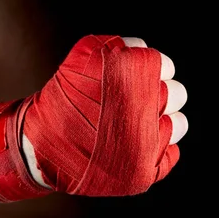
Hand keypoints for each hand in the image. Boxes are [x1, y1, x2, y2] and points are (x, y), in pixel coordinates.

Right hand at [23, 35, 187, 194]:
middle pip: (178, 94)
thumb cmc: (65, 96)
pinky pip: (172, 154)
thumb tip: (148, 51)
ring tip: (136, 124)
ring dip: (162, 121)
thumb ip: (123, 46)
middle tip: (136, 101)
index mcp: (133, 72)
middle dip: (158, 94)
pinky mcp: (144, 171)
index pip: (166, 65)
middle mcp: (144, 107)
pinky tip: (136, 144)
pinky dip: (159, 149)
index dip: (150, 70)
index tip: (138, 77)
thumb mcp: (88, 53)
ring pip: (179, 124)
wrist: (39, 144)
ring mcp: (146, 143)